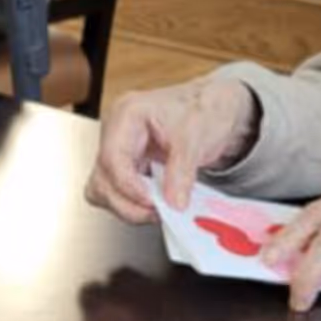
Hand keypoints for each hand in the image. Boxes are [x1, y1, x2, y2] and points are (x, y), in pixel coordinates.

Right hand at [85, 75, 259, 223]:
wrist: (217, 111)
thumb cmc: (204, 109)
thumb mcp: (197, 137)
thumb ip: (182, 171)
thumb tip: (173, 203)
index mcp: (127, 114)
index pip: (112, 158)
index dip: (128, 186)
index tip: (151, 202)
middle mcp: (116, 133)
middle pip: (102, 180)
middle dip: (128, 203)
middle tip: (158, 211)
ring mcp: (120, 152)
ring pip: (105, 192)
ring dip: (130, 207)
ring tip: (159, 208)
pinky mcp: (128, 168)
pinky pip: (120, 195)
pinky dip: (137, 205)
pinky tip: (158, 202)